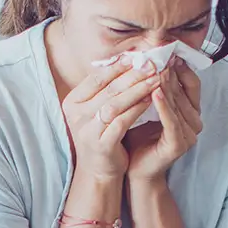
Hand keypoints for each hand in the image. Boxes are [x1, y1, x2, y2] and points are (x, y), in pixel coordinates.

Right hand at [60, 56, 163, 182]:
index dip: (117, 66)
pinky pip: (122, 122)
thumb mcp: (95, 110)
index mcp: (72, 102)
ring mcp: (88, 130)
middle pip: (108, 89)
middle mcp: (76, 115)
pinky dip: (137, 109)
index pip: (96, 78)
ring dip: (137, 90)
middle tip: (151, 65)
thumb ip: (105, 90)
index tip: (136, 57)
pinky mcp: (102, 144)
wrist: (97, 171)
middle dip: (132, 75)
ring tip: (155, 80)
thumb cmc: (100, 135)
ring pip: (115, 104)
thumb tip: (126, 60)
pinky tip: (150, 101)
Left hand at [124, 61, 201, 185]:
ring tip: (155, 67)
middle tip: (160, 53)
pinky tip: (154, 91)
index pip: (191, 83)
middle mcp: (194, 122)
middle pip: (184, 90)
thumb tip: (147, 60)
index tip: (167, 50)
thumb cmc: (139, 138)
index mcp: (190, 112)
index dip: (180, 67)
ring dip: (166, 84)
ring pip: (177, 103)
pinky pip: (171, 120)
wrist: (135, 170)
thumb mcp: (147, 108)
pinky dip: (163, 105)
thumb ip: (153, 88)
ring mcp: (189, 134)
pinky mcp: (178, 144)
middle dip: (170, 71)